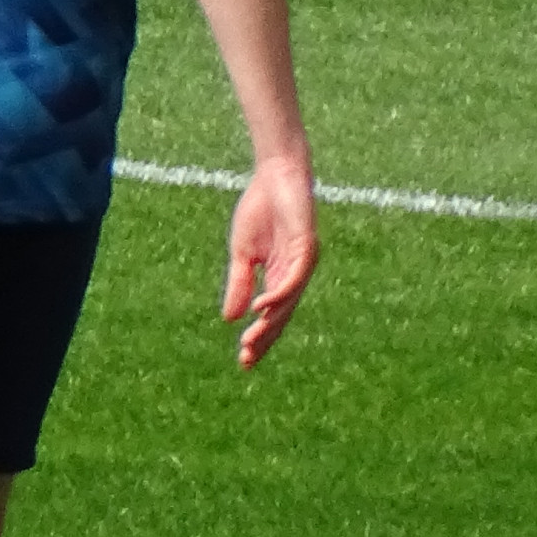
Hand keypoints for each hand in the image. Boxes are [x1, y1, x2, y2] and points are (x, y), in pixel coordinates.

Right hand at [220, 158, 317, 367]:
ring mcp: (303, 263)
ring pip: (287, 302)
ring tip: (251, 341)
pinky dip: (277, 296)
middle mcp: (296, 275)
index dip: (258, 337)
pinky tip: (261, 309)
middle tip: (247, 359)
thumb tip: (230, 318)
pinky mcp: (306, 248)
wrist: (276, 176)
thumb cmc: (261, 210)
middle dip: (264, 338)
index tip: (243, 360)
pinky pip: (291, 279)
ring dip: (269, 323)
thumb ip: (239, 283)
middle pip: (281, 315)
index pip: (270, 315)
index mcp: (280, 276)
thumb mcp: (242, 253)